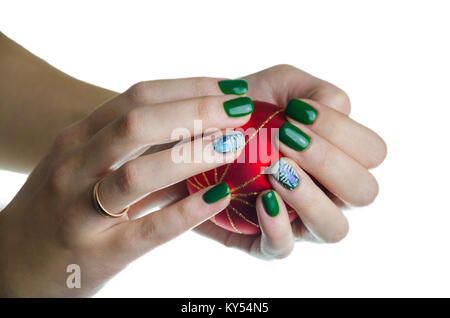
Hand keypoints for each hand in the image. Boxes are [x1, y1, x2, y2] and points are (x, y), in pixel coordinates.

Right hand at [0, 78, 252, 295]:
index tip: (228, 87)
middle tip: (241, 110)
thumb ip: (125, 145)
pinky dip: (187, 211)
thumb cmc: (58, 206)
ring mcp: (82, 211)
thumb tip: (188, 126)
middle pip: (138, 124)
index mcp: (77, 139)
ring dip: (194, 154)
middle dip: (196, 112)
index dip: (188, 88)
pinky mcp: (100, 253)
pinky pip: (148, 229)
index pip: (137, 97)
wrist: (13, 263)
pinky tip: (220, 197)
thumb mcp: (81, 163)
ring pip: (139, 173)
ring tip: (236, 145)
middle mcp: (75, 167)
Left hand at [194, 65, 386, 258]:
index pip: (372, 152)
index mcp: (341, 156)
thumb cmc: (248, 109)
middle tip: (286, 139)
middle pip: (364, 192)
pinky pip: (283, 249)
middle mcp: (330, 192)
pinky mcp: (265, 240)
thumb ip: (318, 90)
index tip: (296, 111)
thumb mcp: (282, 84)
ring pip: (334, 229)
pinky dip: (277, 226)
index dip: (342, 130)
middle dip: (329, 162)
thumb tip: (337, 111)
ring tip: (275, 170)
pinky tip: (261, 198)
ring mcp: (301, 220)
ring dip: (310, 197)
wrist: (200, 134)